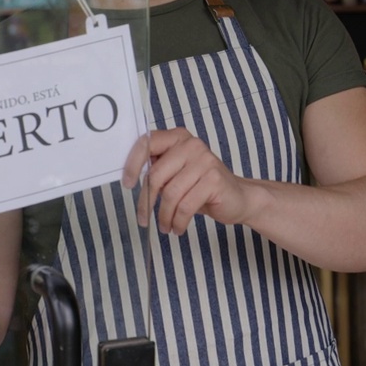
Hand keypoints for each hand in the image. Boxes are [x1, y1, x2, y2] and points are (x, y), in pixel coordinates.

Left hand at [123, 128, 259, 234]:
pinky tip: (178, 227)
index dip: (132, 163)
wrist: (238, 197)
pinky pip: (185, 206)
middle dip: (147, 202)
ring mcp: (205, 161)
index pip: (147, 142)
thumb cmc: (202, 187)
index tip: (127, 184)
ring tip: (165, 226)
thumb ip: (158, 170)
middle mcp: (191, 144)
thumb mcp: (177, 174)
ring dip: (164, 216)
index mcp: (178, 138)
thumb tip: (130, 177)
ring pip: (170, 193)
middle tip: (144, 219)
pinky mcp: (214, 179)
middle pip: (156, 174)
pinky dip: (178, 221)